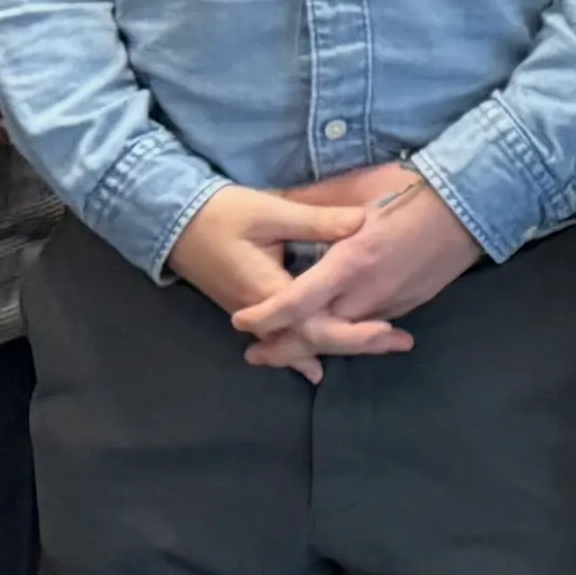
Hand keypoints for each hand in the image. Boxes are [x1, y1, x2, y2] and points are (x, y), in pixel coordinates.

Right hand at [165, 182, 382, 360]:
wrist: (174, 223)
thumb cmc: (221, 214)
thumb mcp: (270, 211)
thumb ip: (316, 221)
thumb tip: (362, 223)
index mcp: (269, 291)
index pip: (317, 324)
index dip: (354, 331)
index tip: (388, 330)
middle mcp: (262, 315)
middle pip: (315, 341)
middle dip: (358, 343)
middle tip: (401, 342)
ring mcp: (255, 318)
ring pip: (300, 344)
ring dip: (339, 345)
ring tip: (383, 346)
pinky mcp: (252, 313)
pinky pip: (286, 337)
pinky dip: (310, 345)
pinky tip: (323, 363)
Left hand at [220, 162, 482, 378]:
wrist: (473, 204)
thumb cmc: (414, 190)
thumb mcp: (358, 188)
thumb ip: (316, 204)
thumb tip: (277, 200)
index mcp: (350, 263)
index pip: (296, 303)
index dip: (265, 316)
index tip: (240, 320)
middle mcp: (369, 293)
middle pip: (316, 335)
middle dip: (283, 349)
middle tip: (255, 355)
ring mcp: (391, 303)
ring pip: (344, 337)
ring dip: (313, 346)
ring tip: (286, 351)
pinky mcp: (409, 305)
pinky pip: (369, 327)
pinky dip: (346, 336)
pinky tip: (334, 333)